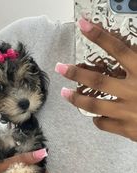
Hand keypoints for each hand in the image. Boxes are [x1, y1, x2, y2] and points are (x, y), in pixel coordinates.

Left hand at [55, 18, 136, 141]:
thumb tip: (128, 55)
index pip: (119, 49)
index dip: (100, 36)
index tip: (83, 25)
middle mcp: (133, 91)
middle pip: (98, 80)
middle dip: (76, 73)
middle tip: (61, 68)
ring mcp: (128, 112)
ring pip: (94, 104)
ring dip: (77, 98)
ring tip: (64, 93)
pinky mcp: (127, 129)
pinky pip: (104, 124)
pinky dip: (96, 119)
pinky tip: (94, 116)